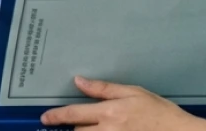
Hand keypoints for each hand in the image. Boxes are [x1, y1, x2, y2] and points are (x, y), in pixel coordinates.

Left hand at [41, 77, 205, 130]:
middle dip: (71, 129)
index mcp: (110, 113)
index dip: (56, 117)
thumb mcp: (133, 93)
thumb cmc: (160, 112)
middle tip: (63, 126)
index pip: (74, 114)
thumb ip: (104, 88)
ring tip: (82, 129)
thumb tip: (79, 80)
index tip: (45, 118)